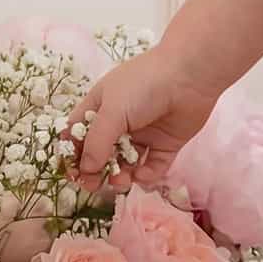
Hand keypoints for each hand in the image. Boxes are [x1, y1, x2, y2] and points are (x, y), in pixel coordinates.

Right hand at [60, 46, 220, 192]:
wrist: (190, 76)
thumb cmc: (144, 86)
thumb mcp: (112, 110)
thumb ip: (96, 143)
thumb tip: (85, 171)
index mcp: (100, 107)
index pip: (78, 135)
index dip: (72, 155)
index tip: (72, 174)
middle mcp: (120, 122)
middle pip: (100, 154)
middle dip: (95, 171)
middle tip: (95, 185)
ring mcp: (143, 134)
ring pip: (125, 164)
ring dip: (120, 176)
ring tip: (122, 180)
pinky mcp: (165, 145)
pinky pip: (152, 167)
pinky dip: (146, 175)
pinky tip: (143, 174)